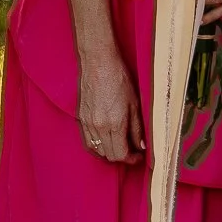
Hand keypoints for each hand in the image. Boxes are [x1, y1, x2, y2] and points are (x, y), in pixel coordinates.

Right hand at [77, 49, 138, 164]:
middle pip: (109, 155)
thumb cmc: (119, 79)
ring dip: (109, 152)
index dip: (131, 159)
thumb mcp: (135, 104)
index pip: (121, 154)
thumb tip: (141, 146)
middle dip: (122, 156)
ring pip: (97, 150)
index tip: (138, 155)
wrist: (98, 63)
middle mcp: (98, 127)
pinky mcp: (81, 118)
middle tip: (132, 150)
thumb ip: (137, 129)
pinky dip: (97, 145)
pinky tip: (105, 139)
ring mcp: (87, 123)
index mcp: (114, 124)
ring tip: (119, 145)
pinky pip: (88, 140)